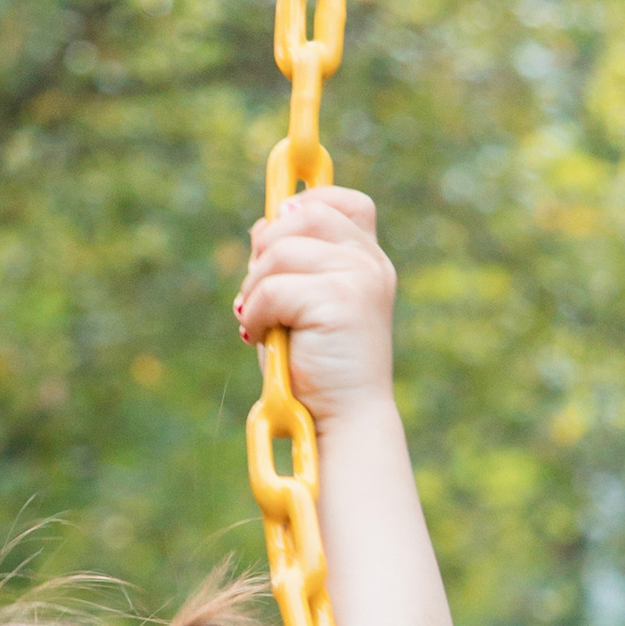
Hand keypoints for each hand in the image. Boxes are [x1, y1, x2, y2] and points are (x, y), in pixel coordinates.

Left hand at [233, 184, 396, 426]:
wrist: (342, 422)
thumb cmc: (315, 372)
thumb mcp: (297, 307)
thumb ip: (286, 264)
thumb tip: (263, 223)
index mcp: (367, 262)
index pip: (343, 203)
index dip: (304, 203)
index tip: (275, 233)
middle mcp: (370, 264)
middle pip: (304, 214)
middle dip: (265, 250)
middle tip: (258, 295)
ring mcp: (359, 278)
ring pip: (280, 251)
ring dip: (254, 288)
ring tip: (259, 324)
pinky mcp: (341, 300)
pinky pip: (273, 287)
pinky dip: (255, 314)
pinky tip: (260, 337)